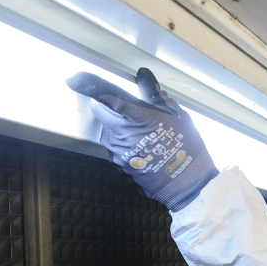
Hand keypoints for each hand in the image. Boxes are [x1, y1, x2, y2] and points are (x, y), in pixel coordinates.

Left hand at [67, 68, 218, 210]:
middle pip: (105, 119)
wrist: (188, 184)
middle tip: (134, 118)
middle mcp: (120, 137)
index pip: (108, 101)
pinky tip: (145, 154)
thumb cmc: (187, 149)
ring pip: (110, 137)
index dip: (95, 91)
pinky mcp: (121, 169)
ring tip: (144, 139)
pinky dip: (127, 150)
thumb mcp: (179, 117)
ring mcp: (119, 155)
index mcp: (135, 119)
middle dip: (114, 115)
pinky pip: (118, 153)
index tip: (77, 81)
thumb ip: (160, 99)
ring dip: (120, 134)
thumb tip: (148, 81)